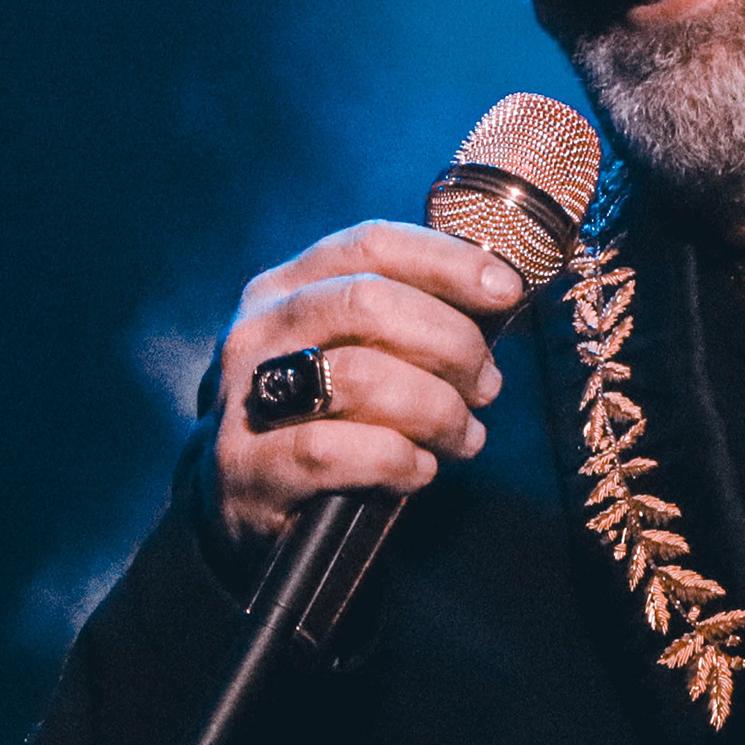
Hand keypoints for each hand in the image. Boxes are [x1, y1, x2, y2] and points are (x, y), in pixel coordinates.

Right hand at [212, 220, 524, 553]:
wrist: (238, 499)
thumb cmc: (321, 417)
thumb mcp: (353, 351)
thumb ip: (409, 320)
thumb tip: (499, 296)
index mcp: (286, 288)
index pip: (371, 245)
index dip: (448, 261)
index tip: (506, 291)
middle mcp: (258, 333)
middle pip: (369, 304)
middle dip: (451, 343)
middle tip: (487, 385)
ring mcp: (243, 399)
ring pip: (359, 377)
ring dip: (436, 409)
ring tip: (463, 436)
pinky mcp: (246, 468)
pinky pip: (337, 451)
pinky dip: (397, 460)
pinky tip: (417, 470)